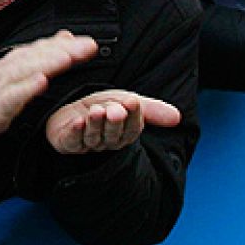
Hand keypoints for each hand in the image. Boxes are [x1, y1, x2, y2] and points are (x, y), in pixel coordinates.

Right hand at [0, 29, 98, 138]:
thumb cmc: (1, 90)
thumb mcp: (24, 69)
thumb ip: (47, 53)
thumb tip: (68, 35)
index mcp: (20, 59)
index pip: (46, 47)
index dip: (68, 45)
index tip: (90, 44)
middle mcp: (11, 67)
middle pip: (38, 55)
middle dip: (63, 50)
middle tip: (85, 48)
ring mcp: (2, 84)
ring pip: (25, 70)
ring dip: (47, 63)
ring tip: (67, 59)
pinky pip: (11, 95)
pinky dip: (26, 88)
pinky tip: (41, 82)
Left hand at [44, 88, 180, 154]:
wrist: (69, 109)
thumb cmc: (101, 105)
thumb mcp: (127, 101)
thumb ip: (151, 109)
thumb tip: (178, 117)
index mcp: (123, 132)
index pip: (132, 128)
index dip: (133, 115)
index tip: (132, 101)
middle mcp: (106, 140)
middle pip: (114, 135)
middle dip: (115, 121)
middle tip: (115, 109)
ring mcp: (86, 143)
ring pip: (94, 137)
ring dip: (96, 124)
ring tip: (96, 111)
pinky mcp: (66, 142)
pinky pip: (72, 140)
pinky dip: (75, 131)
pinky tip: (77, 122)